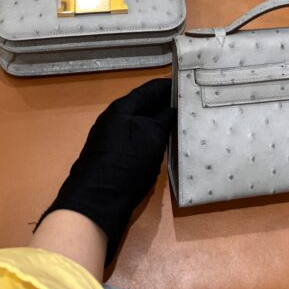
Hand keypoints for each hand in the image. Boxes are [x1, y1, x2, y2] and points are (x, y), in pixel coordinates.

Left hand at [36, 79, 174, 264]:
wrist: (97, 201)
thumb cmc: (127, 165)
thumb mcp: (152, 138)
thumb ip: (164, 118)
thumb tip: (173, 107)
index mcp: (123, 107)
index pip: (151, 88)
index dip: (171, 87)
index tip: (191, 88)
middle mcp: (114, 116)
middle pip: (144, 103)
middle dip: (166, 104)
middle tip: (191, 107)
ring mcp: (110, 135)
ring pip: (140, 120)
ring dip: (158, 120)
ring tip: (181, 123)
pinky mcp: (111, 152)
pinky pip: (135, 135)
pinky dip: (150, 134)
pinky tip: (162, 142)